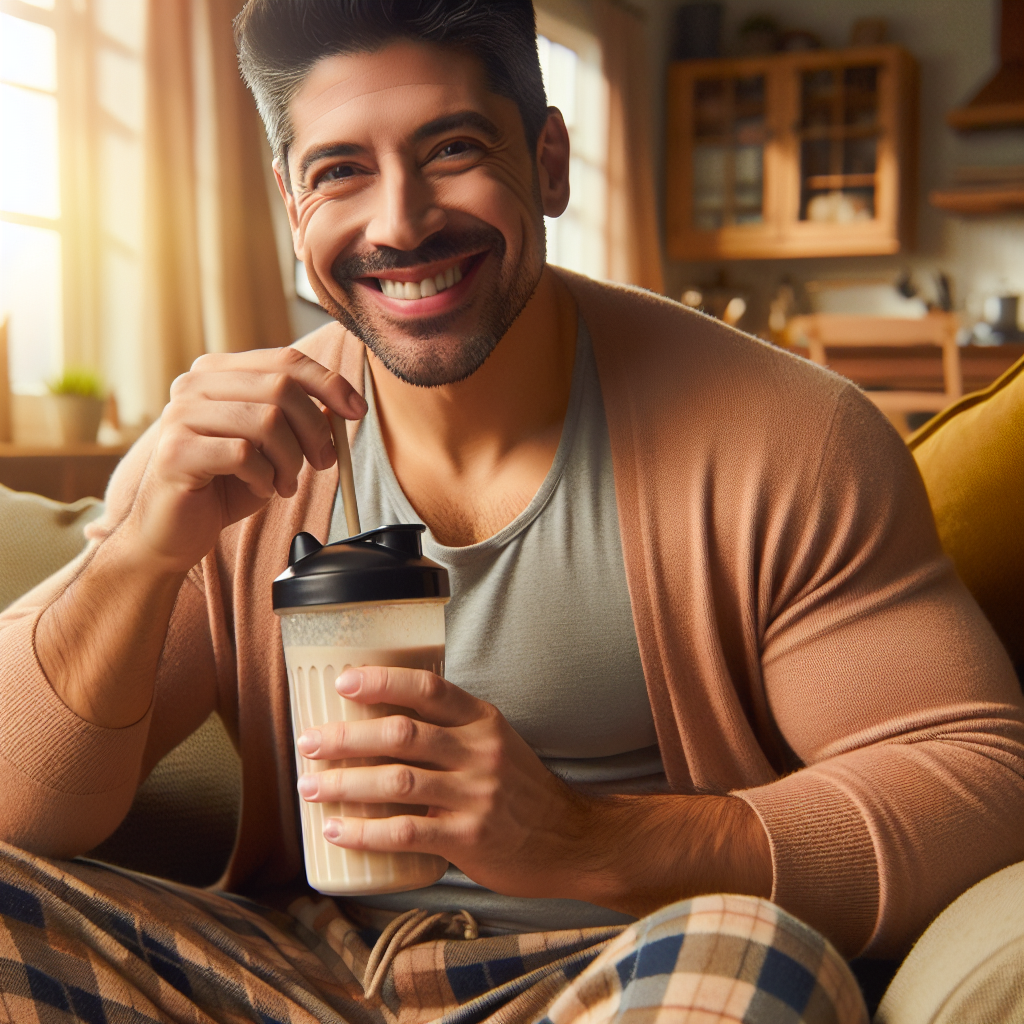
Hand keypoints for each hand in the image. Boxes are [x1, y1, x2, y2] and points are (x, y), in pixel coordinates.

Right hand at [128, 347, 366, 573]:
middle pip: (282, 387)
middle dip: (315, 430)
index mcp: (218, 373)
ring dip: (290, 460)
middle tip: (322, 462)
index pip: (285, 360)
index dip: (329, 383)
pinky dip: (264, 477)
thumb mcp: (272, 448)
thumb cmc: (224, 486)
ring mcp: (180, 415)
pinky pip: (244, 454)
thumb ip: (299, 421)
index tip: (357, 410)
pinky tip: (258, 488)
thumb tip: (343, 404)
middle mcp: (195, 385)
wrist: (172, 531)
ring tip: (284, 483)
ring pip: (267, 420)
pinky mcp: (175, 451)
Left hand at [295, 666, 593, 899]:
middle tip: (308, 743)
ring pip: (396, 782)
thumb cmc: (520, 789)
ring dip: (345, 783)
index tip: (343, 681)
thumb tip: (381, 720)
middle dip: (346, 737)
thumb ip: (451, 731)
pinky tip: (337, 830)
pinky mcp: (469, 838)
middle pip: (401, 734)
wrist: (570, 839)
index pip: (429, 687)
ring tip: (310, 787)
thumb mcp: (497, 743)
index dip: (383, 681)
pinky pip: (405, 833)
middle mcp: (480, 752)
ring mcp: (475, 795)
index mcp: (483, 721)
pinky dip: (364, 831)